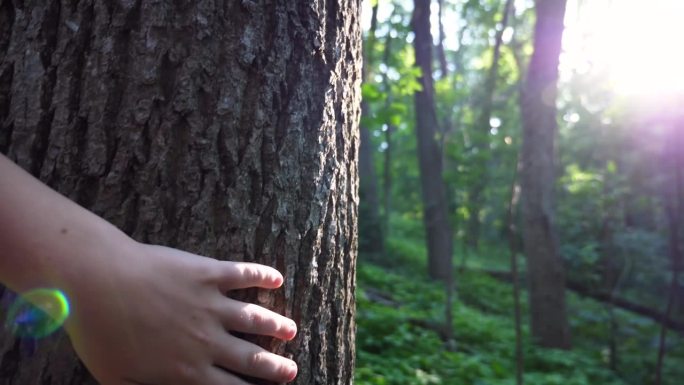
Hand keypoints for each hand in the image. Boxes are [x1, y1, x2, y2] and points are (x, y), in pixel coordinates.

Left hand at [63, 242, 297, 384]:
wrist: (98, 282)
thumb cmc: (100, 332)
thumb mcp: (116, 379)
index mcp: (186, 368)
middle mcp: (207, 340)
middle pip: (251, 358)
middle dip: (275, 367)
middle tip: (291, 370)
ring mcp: (210, 305)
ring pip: (255, 319)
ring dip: (276, 325)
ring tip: (290, 329)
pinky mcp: (208, 274)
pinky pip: (243, 275)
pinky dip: (263, 276)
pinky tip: (277, 279)